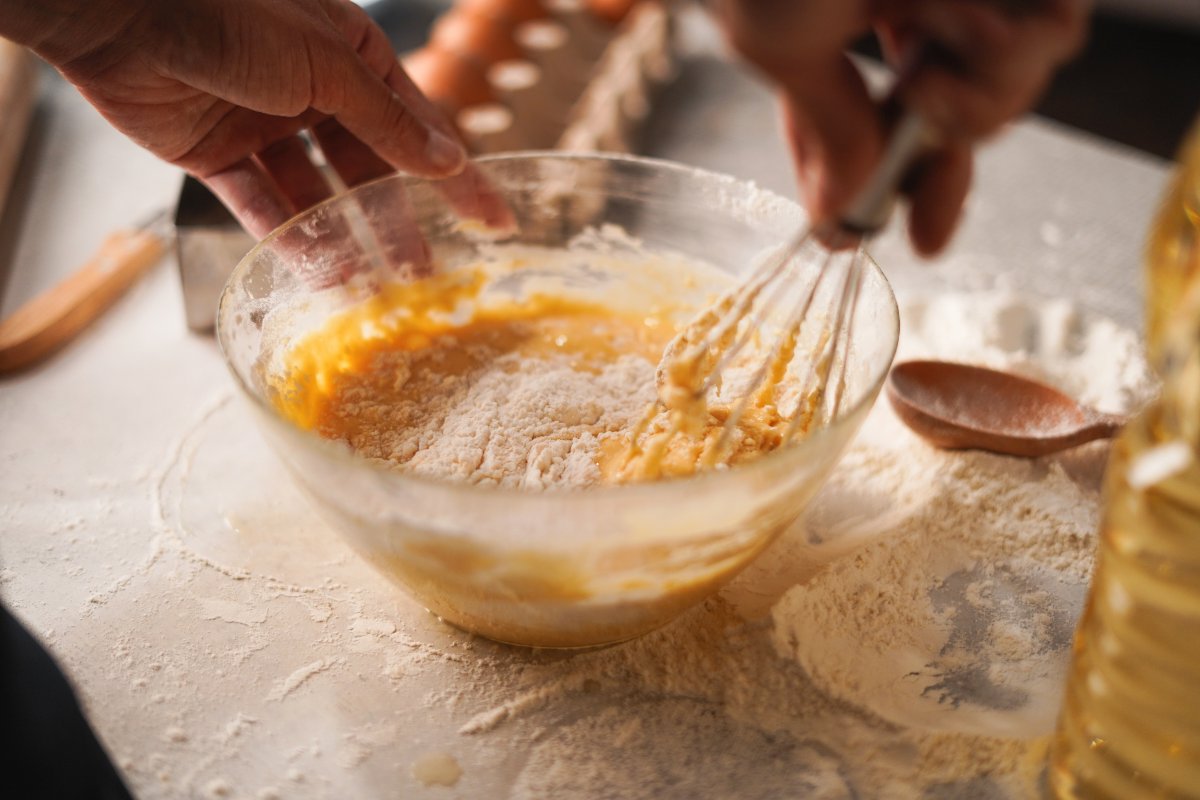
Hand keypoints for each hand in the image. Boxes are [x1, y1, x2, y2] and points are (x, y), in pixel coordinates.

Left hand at [9, 0, 469, 237]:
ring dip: (342, 239)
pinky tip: (317, 273)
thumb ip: (386, 120)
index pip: (416, 125)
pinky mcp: (215, 153)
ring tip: (372, 290)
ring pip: (314, 194)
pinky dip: (286, 237)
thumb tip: (447, 160)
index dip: (456, 175)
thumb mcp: (326, 66)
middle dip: (394, 221)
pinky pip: (261, 203)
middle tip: (424, 276)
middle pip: (366, 169)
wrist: (117, 10)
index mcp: (350, 54)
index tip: (494, 219)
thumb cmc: (229, 13)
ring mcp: (262, 123)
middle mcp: (310, 89)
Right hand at [716, 0, 1088, 254]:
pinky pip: (1050, 38)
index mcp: (855, 32)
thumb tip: (836, 226)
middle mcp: (920, 9)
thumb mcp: (780, 45)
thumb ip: (825, 132)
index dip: (914, 184)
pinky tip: (951, 21)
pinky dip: (1011, 50)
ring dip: (981, 91)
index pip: (896, 123)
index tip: (921, 239)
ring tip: (925, 56)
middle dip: (953, 131)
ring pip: (1020, 84)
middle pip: (972, 112)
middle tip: (914, 101)